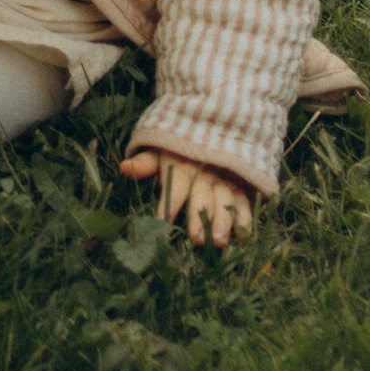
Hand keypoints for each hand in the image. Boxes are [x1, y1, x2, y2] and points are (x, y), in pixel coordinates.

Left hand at [121, 146, 255, 248]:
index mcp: (181, 165)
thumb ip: (145, 163)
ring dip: (224, 221)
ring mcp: (224, 179)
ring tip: (220, 241)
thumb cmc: (176, 151)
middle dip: (199, 217)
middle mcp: (204, 172)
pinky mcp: (240, 186)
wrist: (209, 129)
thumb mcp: (158, 151)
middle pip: (202, 196)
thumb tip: (124, 167)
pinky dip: (245, 218)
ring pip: (225, 200)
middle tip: (196, 239)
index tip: (162, 222)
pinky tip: (243, 236)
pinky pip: (245, 201)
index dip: (168, 203)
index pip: (175, 184)